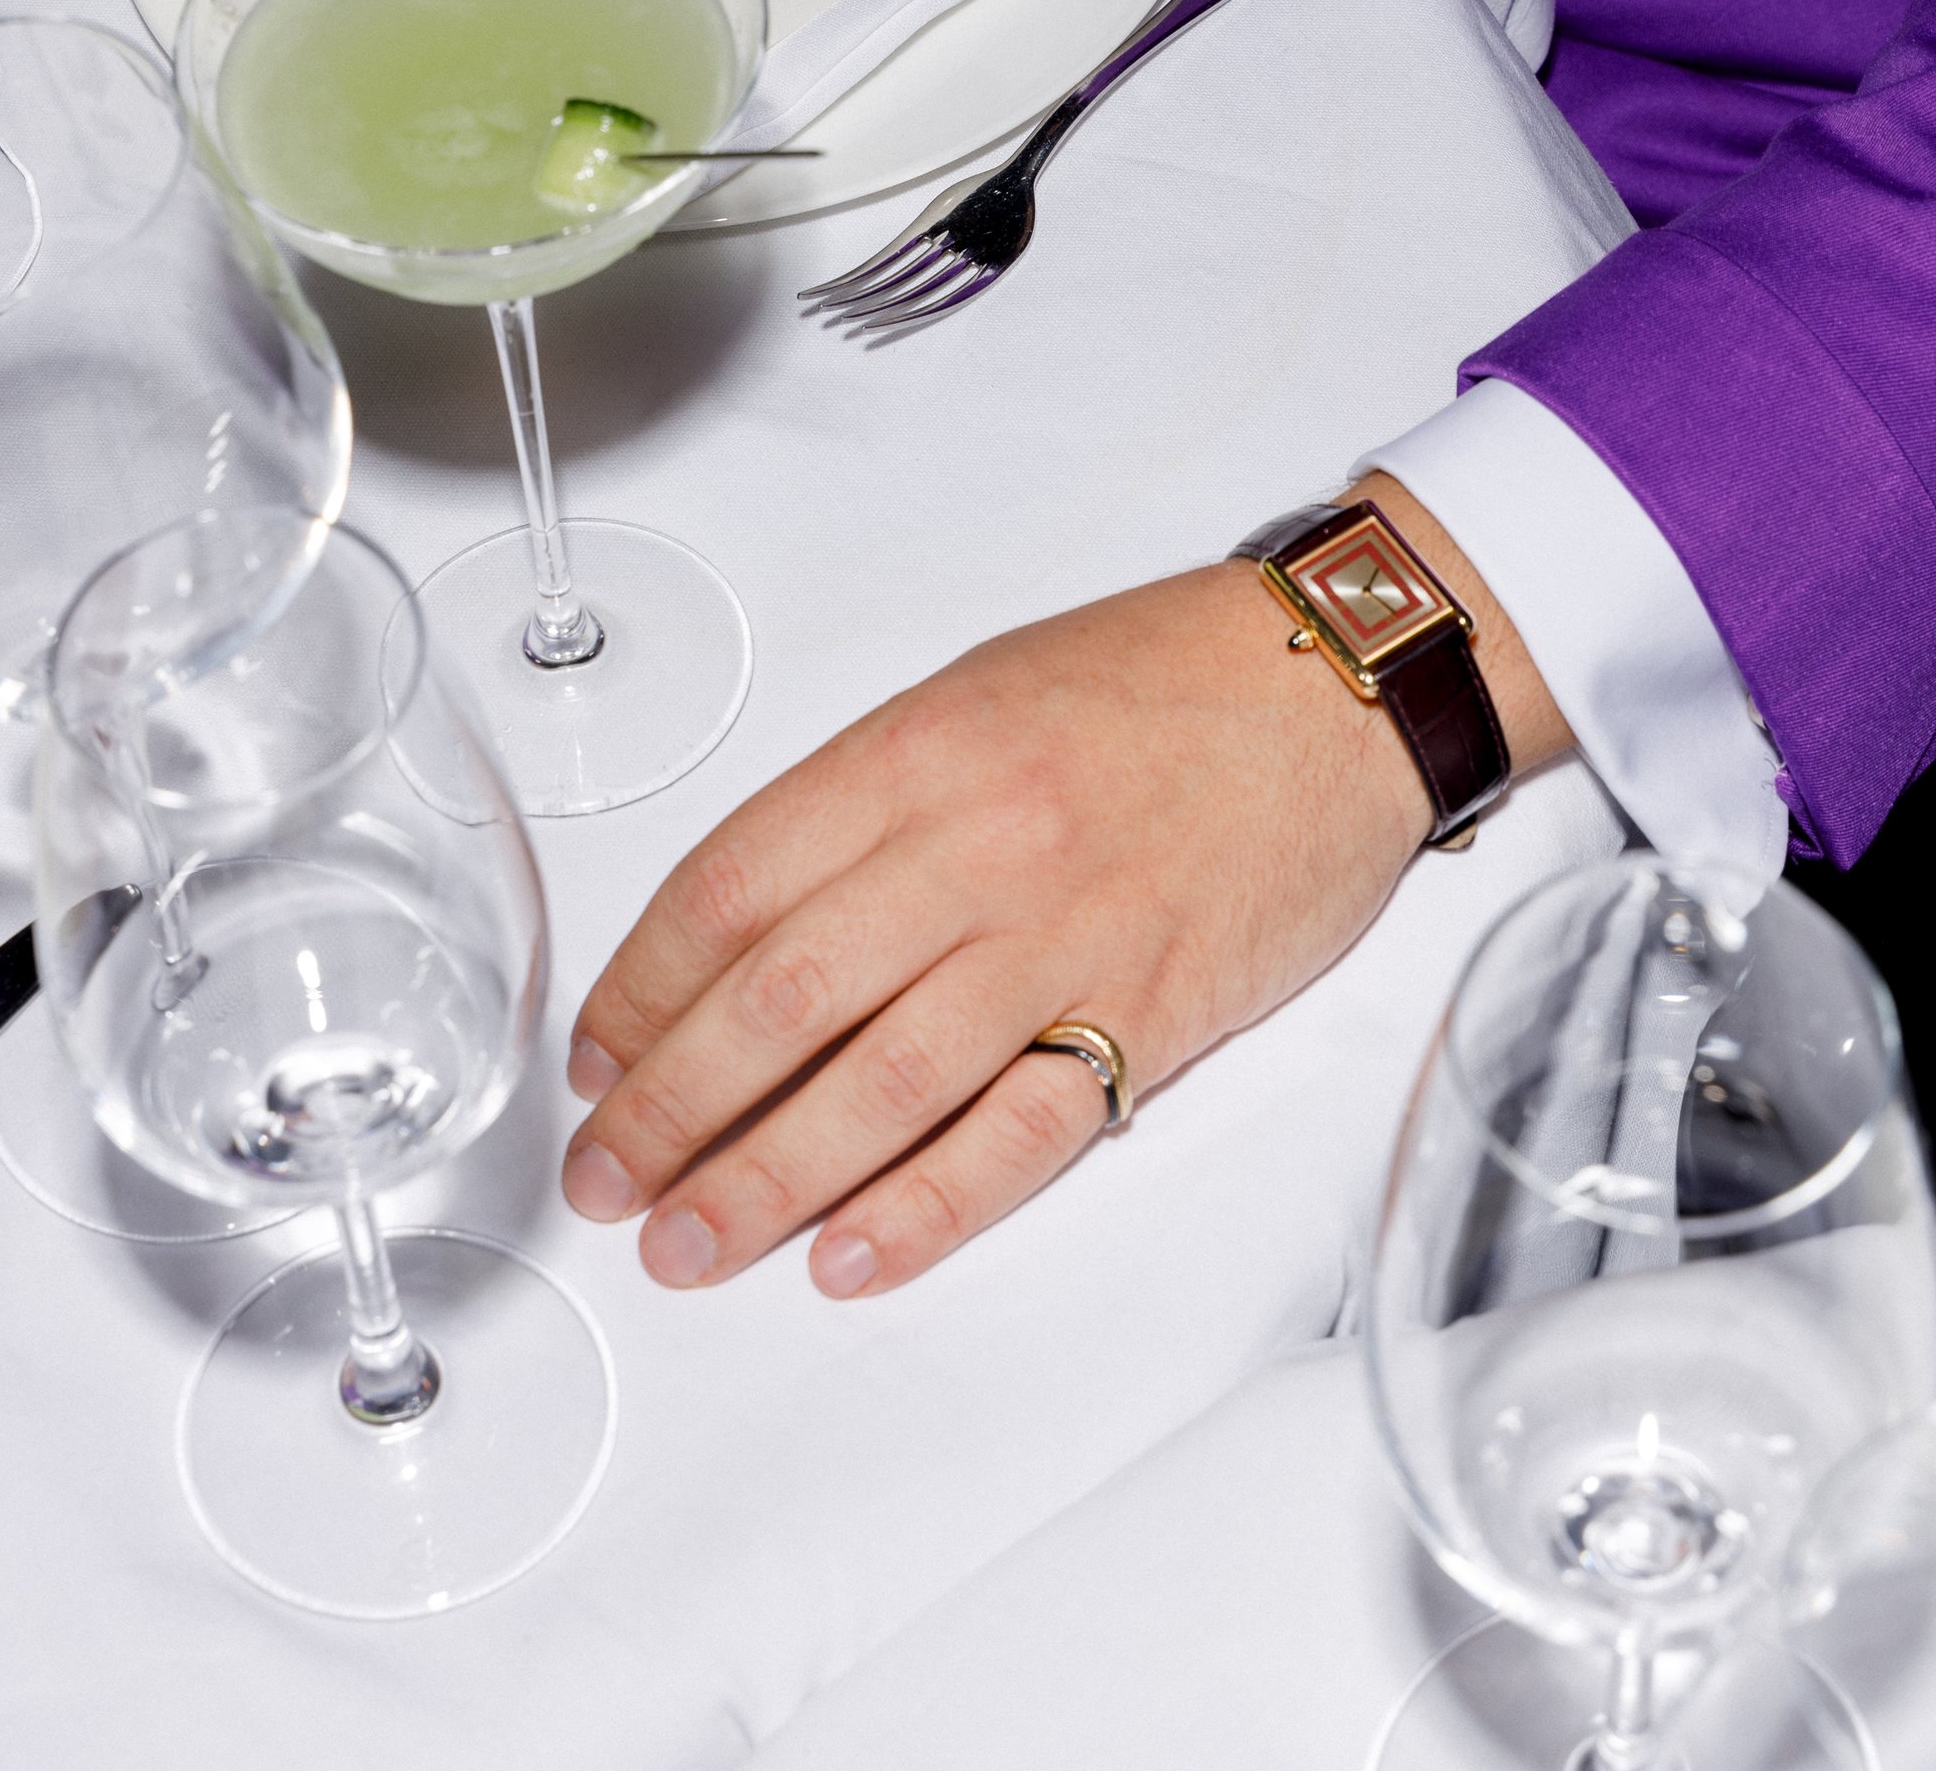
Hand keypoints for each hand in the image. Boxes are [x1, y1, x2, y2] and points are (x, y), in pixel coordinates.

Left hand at [560, 474, 1570, 1299]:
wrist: (1337, 688)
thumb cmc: (1157, 678)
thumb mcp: (979, 688)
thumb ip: (866, 798)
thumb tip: (747, 927)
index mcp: (918, 749)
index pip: (731, 886)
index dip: (641, 988)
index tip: (597, 1057)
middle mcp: (977, 845)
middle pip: (780, 999)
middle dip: (669, 1108)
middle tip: (605, 1177)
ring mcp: (1064, 938)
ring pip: (879, 1085)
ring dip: (763, 1181)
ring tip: (686, 1243)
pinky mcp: (1149, 1016)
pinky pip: (1018, 1135)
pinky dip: (924, 1209)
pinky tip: (846, 1257)